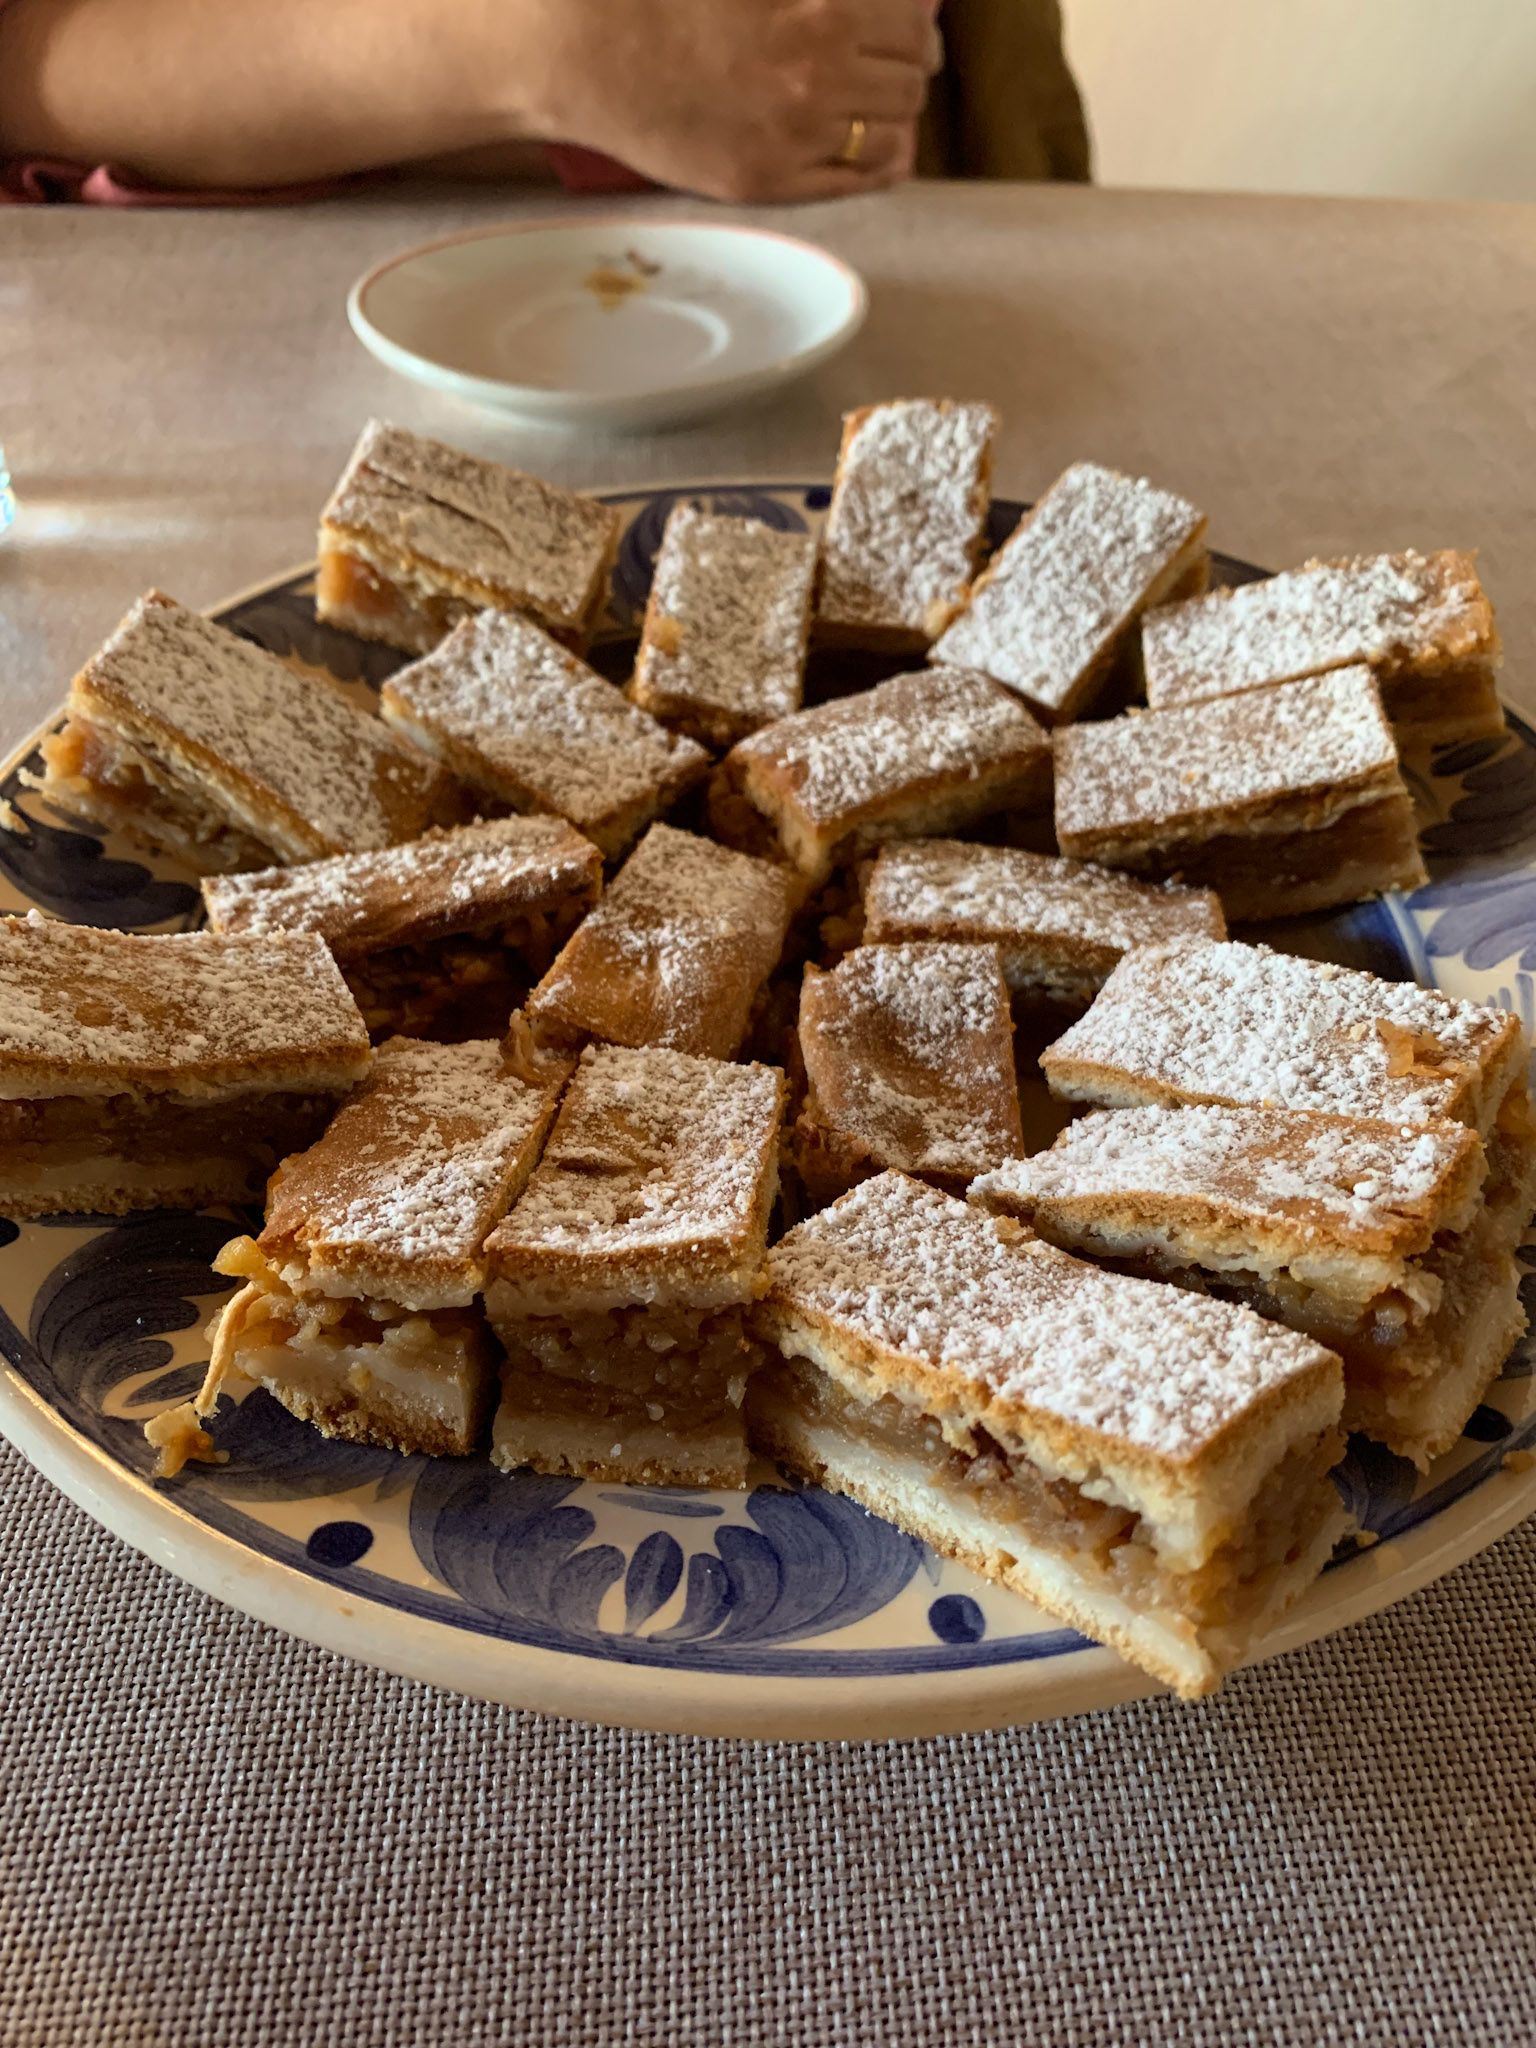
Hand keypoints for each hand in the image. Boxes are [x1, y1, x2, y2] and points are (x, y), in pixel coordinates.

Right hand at [517, 0, 942, 201]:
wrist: (595, 53)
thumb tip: (911, 0)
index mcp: (823, 9)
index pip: (914, 19)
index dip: (920, 20)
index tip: (916, 23)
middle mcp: (817, 74)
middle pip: (912, 76)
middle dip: (911, 65)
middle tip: (902, 63)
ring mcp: (796, 134)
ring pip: (895, 131)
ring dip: (898, 114)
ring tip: (883, 105)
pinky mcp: (770, 179)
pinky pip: (858, 180)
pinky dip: (882, 162)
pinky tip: (880, 149)